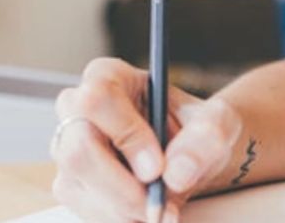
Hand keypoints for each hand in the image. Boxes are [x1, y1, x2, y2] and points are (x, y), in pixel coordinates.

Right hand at [51, 57, 244, 221]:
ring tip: (162, 207)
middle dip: (122, 188)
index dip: (126, 136)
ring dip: (124, 210)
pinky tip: (145, 212)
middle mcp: (77, 110)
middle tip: (159, 203)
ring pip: (78, 188)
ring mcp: (68, 150)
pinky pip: (86, 212)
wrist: (190, 159)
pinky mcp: (71, 185)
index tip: (157, 168)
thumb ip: (206, 138)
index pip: (97, 100)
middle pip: (77, 151)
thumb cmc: (198, 131)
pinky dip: (121, 220)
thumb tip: (176, 172)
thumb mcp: (217, 124)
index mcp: (108, 77)